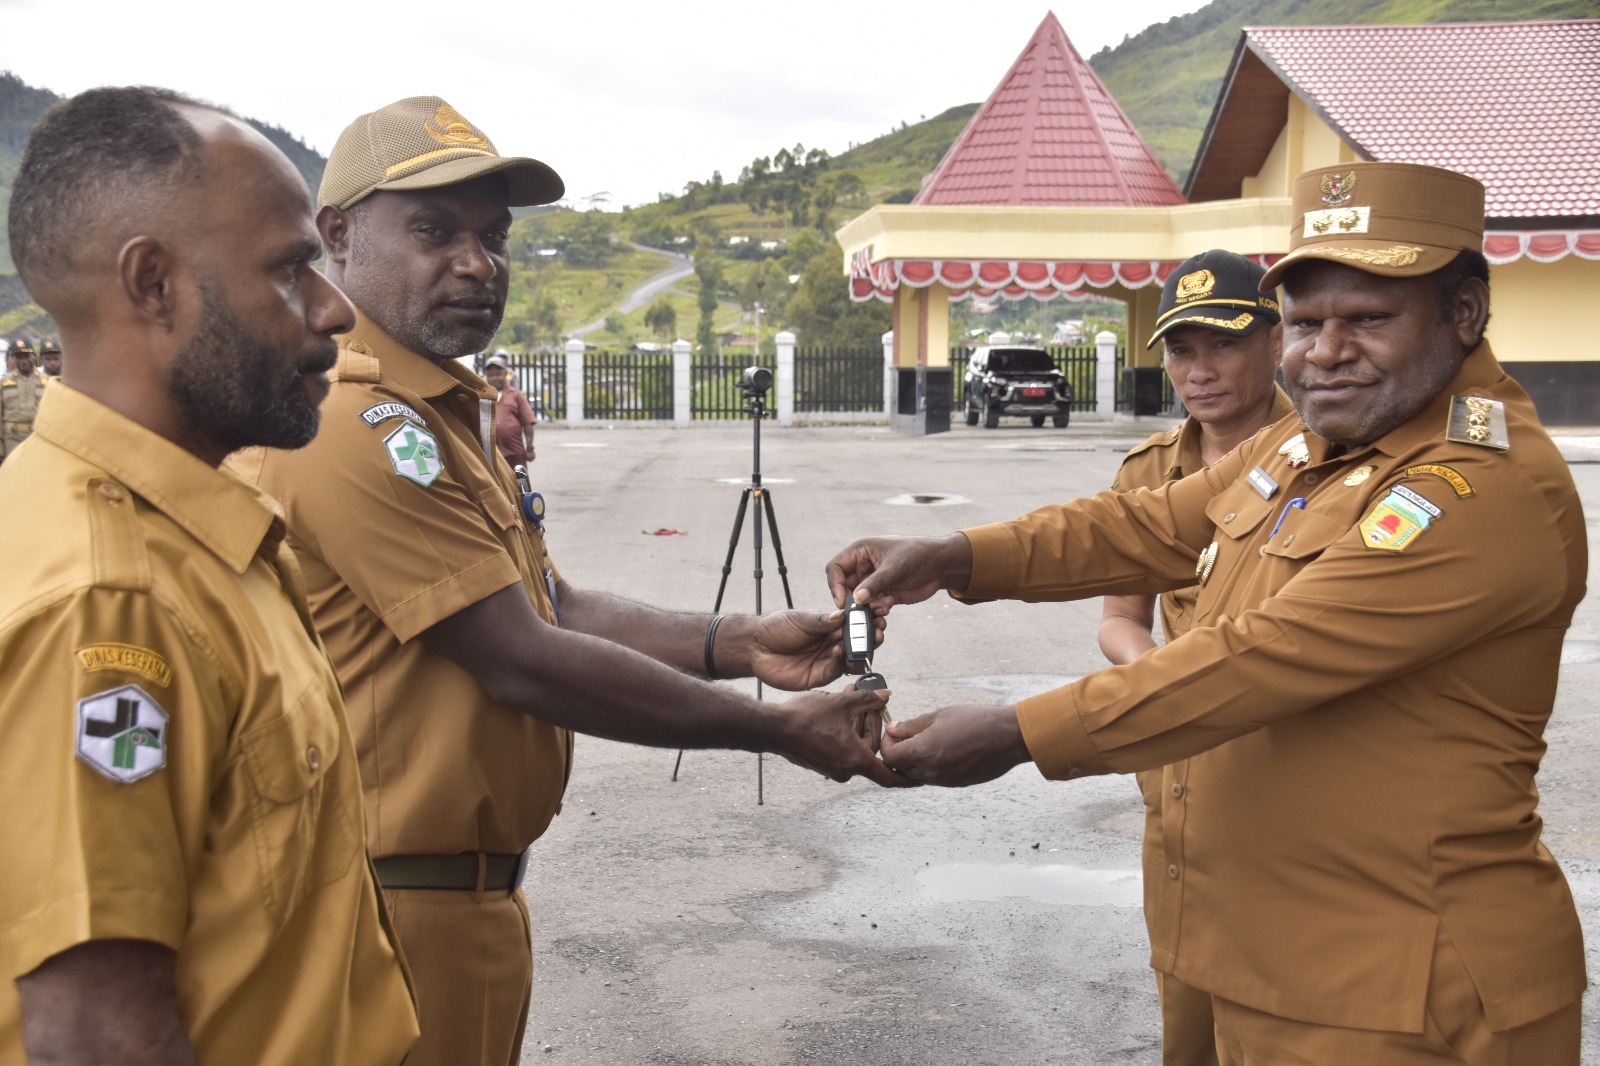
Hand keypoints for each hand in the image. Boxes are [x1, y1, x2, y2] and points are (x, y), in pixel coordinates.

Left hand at [748, 609, 885, 689]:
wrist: (754, 648)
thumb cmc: (776, 628)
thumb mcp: (801, 619)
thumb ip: (823, 620)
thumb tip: (844, 615)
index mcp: (831, 627)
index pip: (855, 624)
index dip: (868, 620)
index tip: (880, 613)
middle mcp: (832, 644)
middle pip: (859, 643)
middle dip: (871, 637)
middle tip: (878, 631)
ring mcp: (827, 660)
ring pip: (852, 659)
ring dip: (861, 652)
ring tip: (866, 642)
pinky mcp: (820, 676)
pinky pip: (836, 670)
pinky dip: (841, 661)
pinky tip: (838, 651)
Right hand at [772, 688, 916, 787]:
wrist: (772, 728)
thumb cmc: (805, 718)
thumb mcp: (842, 703)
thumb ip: (868, 700)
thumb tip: (886, 695)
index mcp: (855, 760)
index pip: (888, 776)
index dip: (906, 778)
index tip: (921, 780)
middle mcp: (844, 769)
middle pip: (870, 749)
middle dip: (872, 723)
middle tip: (870, 702)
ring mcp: (831, 768)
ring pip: (854, 746)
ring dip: (856, 723)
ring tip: (851, 698)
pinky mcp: (820, 762)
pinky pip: (840, 747)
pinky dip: (844, 731)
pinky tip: (838, 709)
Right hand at [825, 533, 973, 612]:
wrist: (941, 565)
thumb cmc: (918, 554)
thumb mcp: (895, 567)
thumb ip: (875, 583)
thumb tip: (857, 599)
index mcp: (860, 551)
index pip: (836, 568)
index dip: (835, 585)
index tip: (843, 601)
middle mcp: (863, 566)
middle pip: (844, 587)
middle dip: (852, 600)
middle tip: (862, 610)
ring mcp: (872, 581)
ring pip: (857, 600)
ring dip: (866, 607)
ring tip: (883, 607)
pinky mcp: (882, 593)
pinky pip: (870, 606)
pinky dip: (876, 610)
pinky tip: (889, 605)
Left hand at [879, 704, 1031, 786]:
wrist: (1008, 737)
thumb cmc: (976, 721)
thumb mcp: (939, 716)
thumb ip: (912, 726)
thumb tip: (893, 729)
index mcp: (923, 752)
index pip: (889, 757)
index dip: (886, 744)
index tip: (894, 733)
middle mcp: (931, 771)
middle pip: (899, 769)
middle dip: (897, 753)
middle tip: (906, 735)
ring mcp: (944, 781)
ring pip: (915, 776)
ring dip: (913, 761)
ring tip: (925, 741)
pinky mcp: (956, 784)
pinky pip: (932, 779)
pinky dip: (929, 767)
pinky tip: (941, 750)